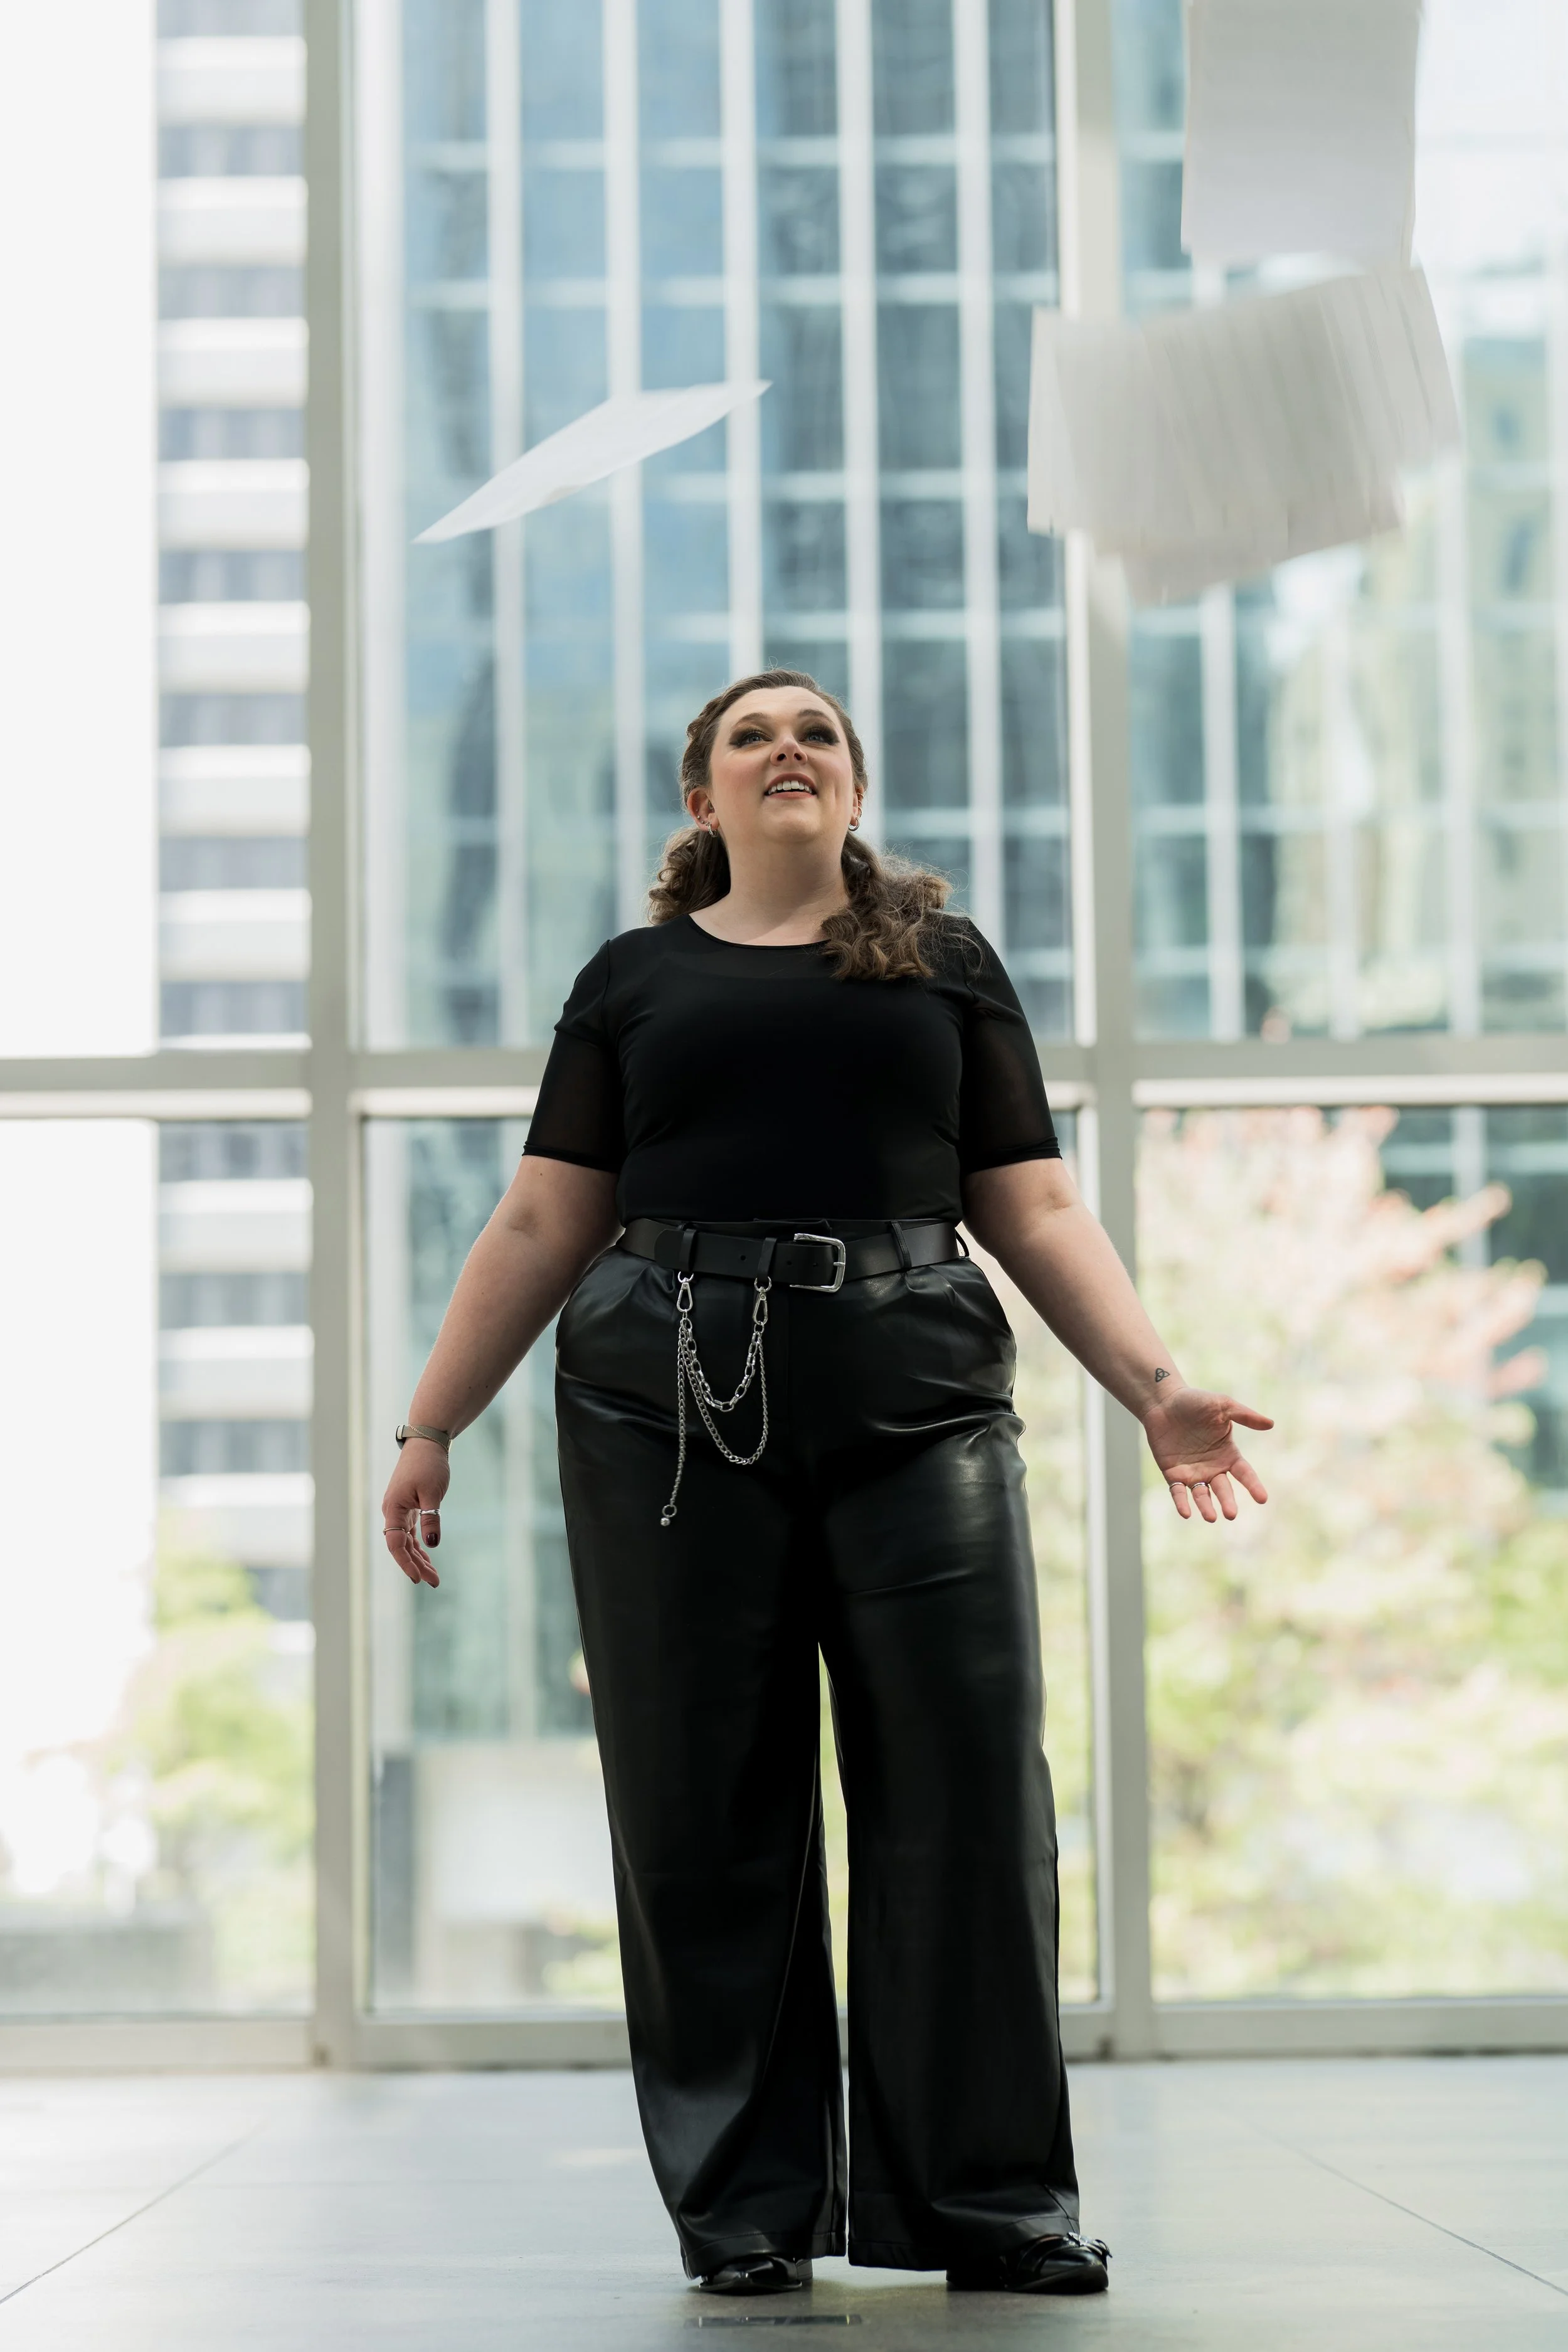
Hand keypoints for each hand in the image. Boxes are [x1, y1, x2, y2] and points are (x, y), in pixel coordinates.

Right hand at [382, 1438, 450, 1585]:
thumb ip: (432, 1518)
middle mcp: (393, 1512)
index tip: (418, 1578)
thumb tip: (431, 1544)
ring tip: (434, 1576)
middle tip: (434, 1582)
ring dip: (419, 1558)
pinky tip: (428, 1558)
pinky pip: (411, 1532)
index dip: (406, 1563)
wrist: (427, 1443)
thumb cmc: (429, 1465)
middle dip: (417, 1565)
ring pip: (407, 1541)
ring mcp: (399, 1510)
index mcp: (393, 1509)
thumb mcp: (433, 1492)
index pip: (396, 1544)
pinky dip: (420, 1545)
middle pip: (402, 1546)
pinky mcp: (408, 1507)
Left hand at [1141, 1385, 1271, 1521]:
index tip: (1262, 1499)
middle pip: (1223, 1489)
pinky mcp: (1173, 1474)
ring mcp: (1192, 1473)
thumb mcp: (1222, 1405)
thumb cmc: (1195, 1402)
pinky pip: (1178, 1492)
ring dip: (1206, 1507)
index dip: (1253, 1485)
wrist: (1163, 1402)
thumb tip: (1270, 1424)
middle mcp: (1212, 1468)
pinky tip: (1186, 1513)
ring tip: (1210, 1517)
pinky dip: (1181, 1503)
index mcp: (1228, 1454)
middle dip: (1227, 1501)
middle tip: (1231, 1514)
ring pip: (1202, 1495)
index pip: (1244, 1473)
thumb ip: (1244, 1416)